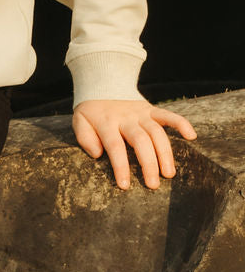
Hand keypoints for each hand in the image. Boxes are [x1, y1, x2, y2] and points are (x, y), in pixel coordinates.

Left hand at [72, 99, 196, 190]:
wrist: (102, 86)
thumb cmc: (91, 113)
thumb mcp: (79, 121)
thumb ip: (84, 137)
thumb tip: (97, 153)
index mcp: (107, 122)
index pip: (115, 146)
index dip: (121, 166)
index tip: (125, 185)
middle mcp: (126, 117)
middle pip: (140, 140)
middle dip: (148, 164)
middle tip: (153, 185)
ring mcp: (140, 113)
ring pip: (156, 132)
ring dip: (165, 153)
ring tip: (169, 174)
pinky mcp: (151, 109)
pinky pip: (168, 114)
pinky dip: (180, 123)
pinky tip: (191, 136)